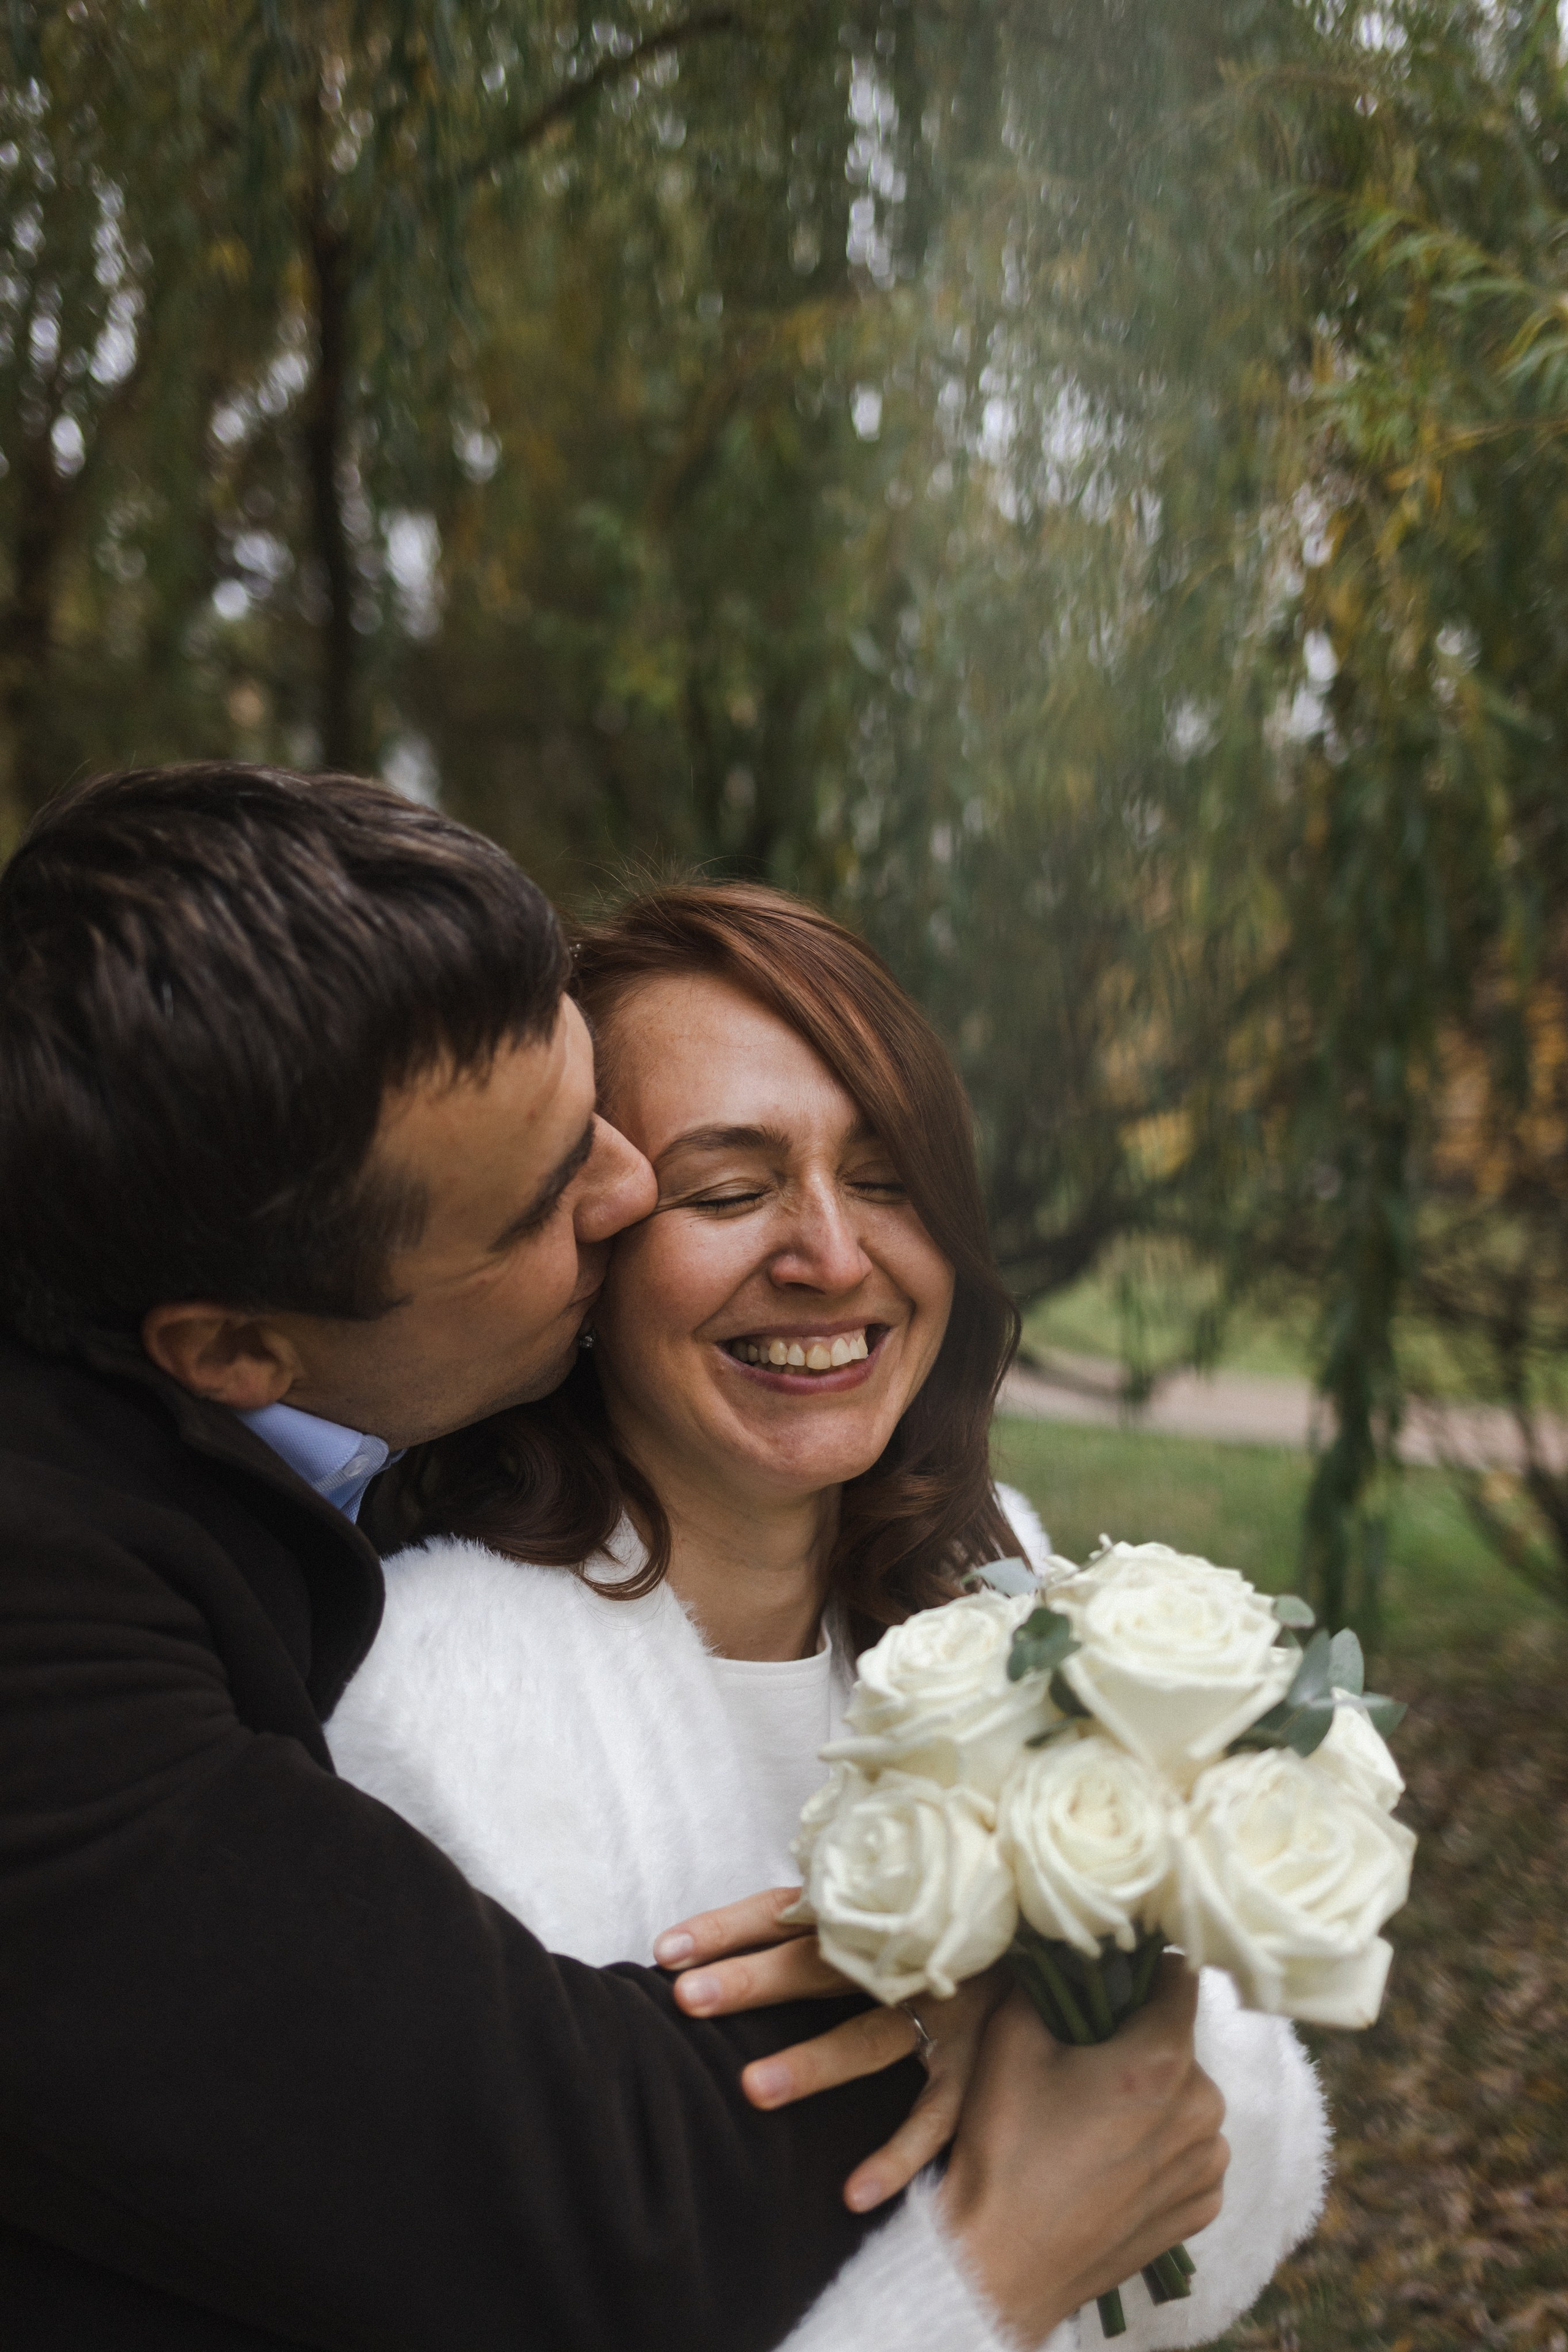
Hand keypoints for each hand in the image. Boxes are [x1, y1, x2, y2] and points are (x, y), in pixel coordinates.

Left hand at [654, 1886, 1007, 2210]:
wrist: (1045, 1939)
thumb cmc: (934, 1928)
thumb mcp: (878, 1907)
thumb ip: (809, 1920)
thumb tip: (706, 1943)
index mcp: (872, 1911)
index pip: (786, 1910)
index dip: (727, 1928)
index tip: (664, 1951)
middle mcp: (905, 1956)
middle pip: (821, 1964)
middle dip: (754, 1981)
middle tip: (689, 2001)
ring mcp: (944, 2012)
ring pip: (872, 2038)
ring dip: (815, 2062)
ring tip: (753, 2090)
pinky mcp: (972, 2069)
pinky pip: (933, 2119)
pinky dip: (897, 2156)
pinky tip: (850, 2193)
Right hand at [940, 1958, 1228, 2345]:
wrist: (1000, 2262)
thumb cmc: (1005, 2146)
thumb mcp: (1010, 2041)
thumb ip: (1044, 1983)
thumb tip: (1060, 1955)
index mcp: (1164, 2060)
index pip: (1181, 1976)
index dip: (1147, 1965)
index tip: (1116, 1972)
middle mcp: (1203, 2109)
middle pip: (1179, 2042)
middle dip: (1139, 2038)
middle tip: (1086, 2057)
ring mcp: (1207, 2165)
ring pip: (1187, 2098)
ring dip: (1153, 2095)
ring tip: (1096, 2116)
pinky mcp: (1201, 2210)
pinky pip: (1191, 2151)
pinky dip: (1160, 2145)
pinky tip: (1112, 2158)